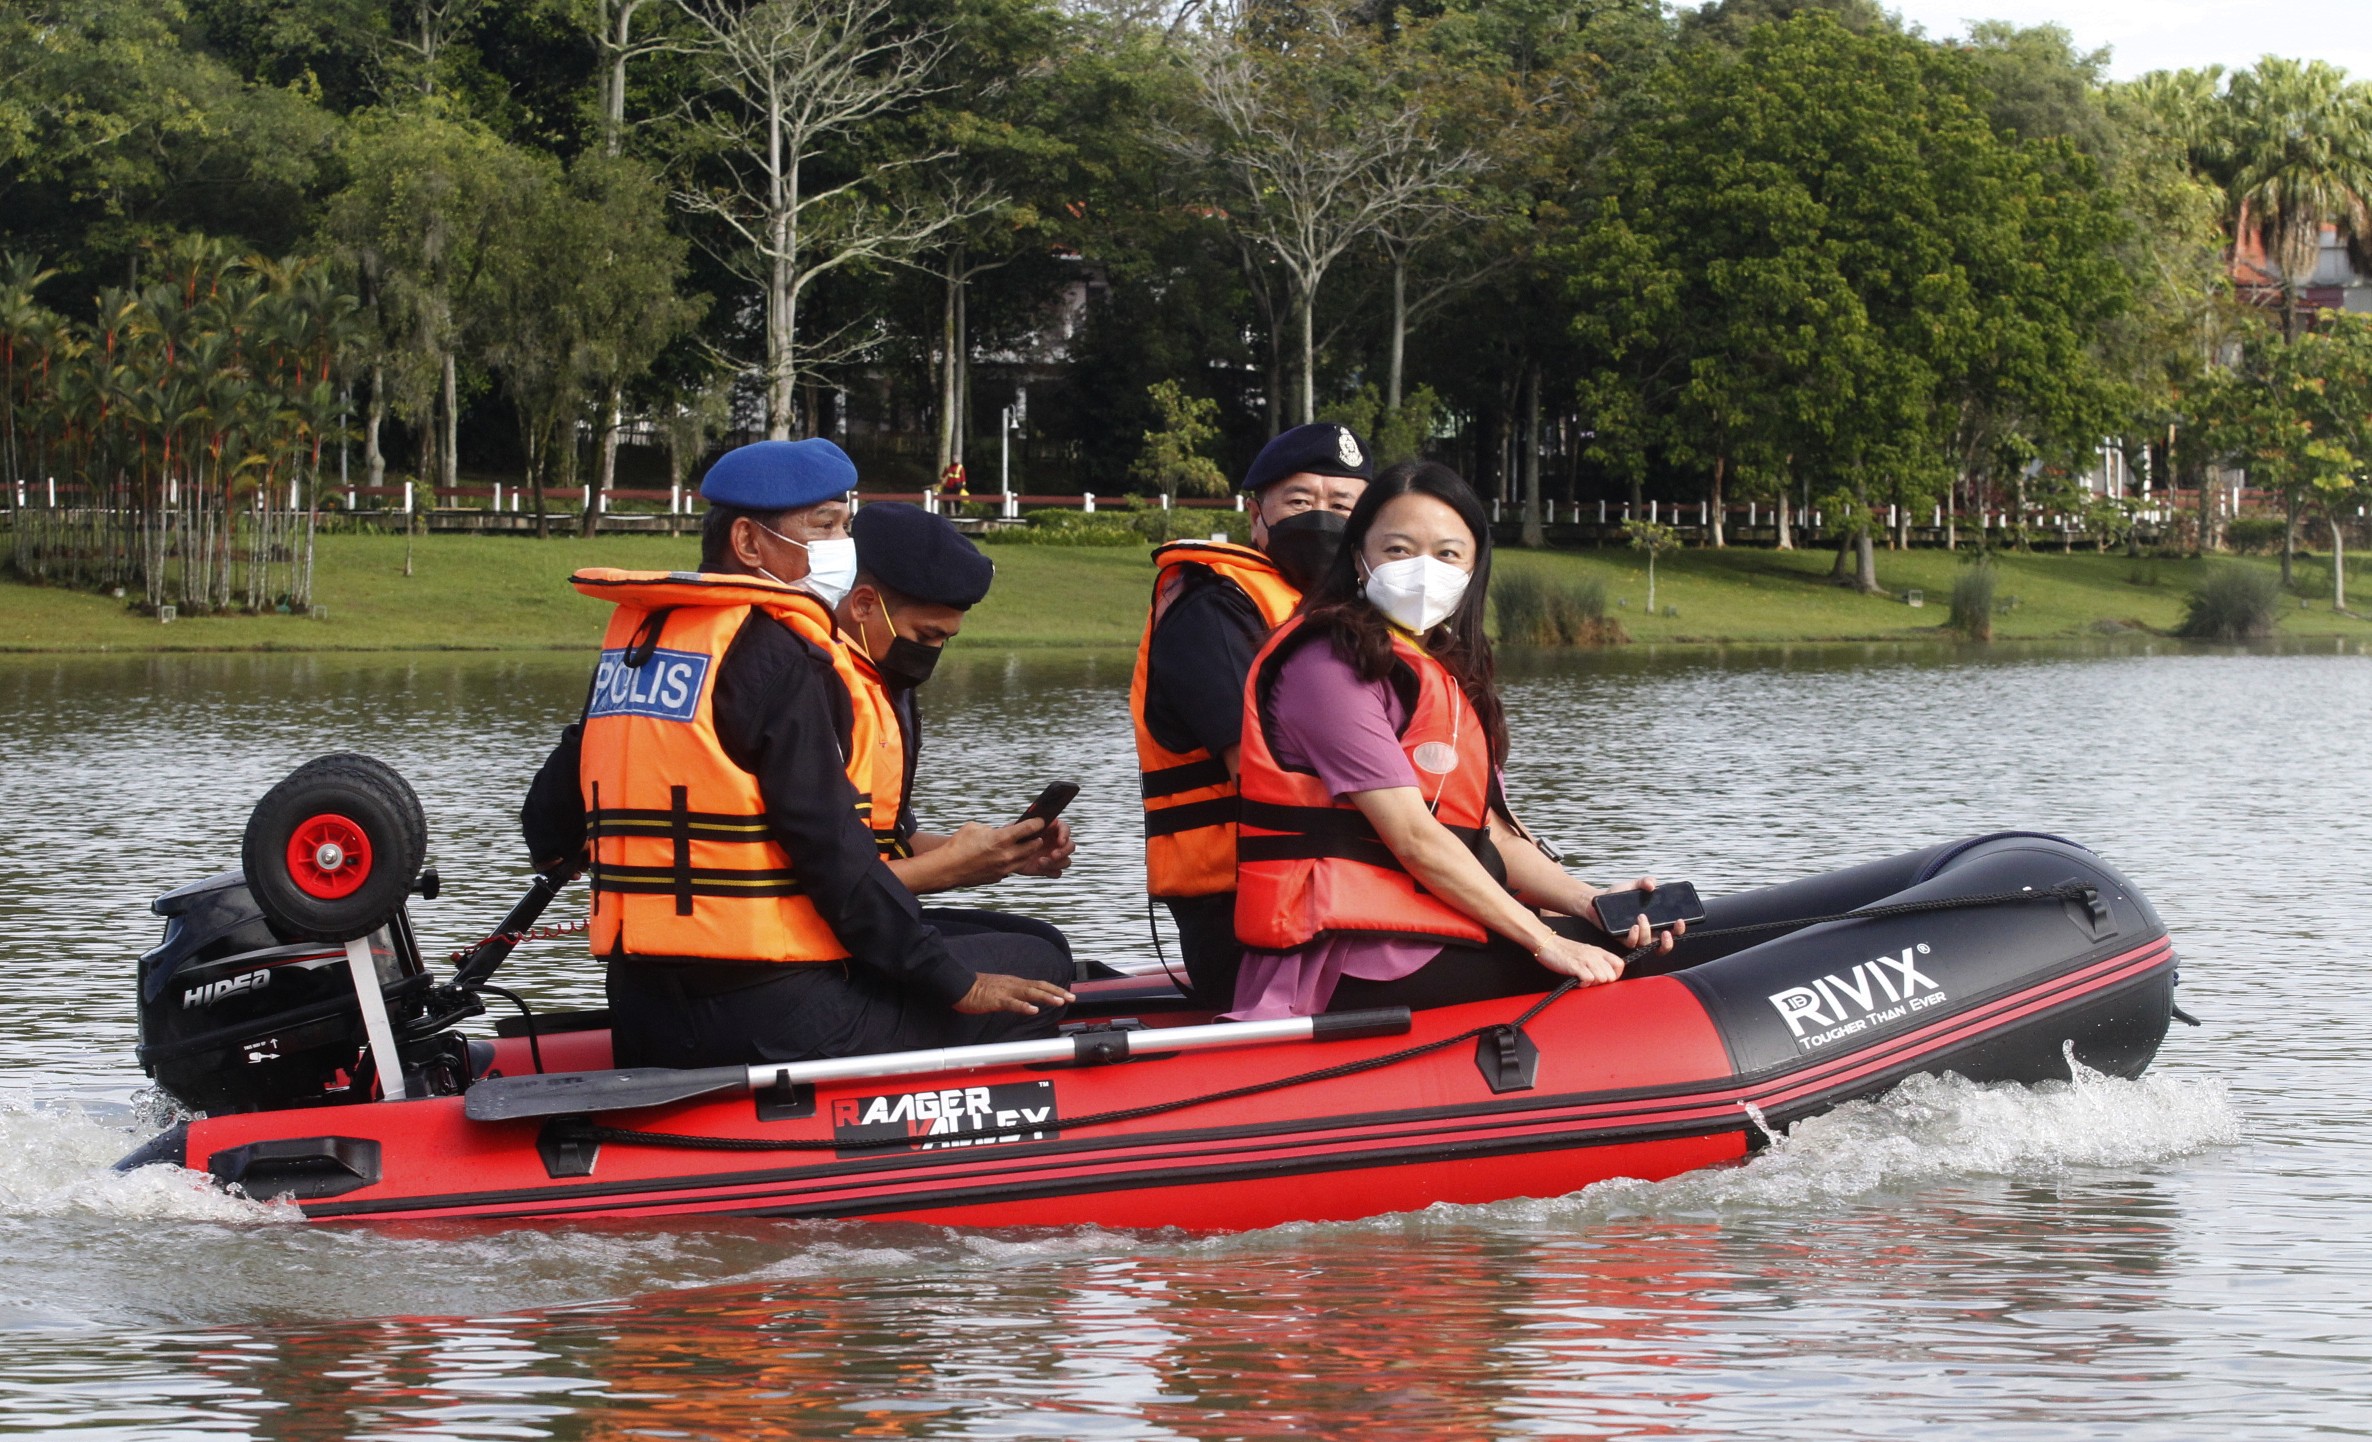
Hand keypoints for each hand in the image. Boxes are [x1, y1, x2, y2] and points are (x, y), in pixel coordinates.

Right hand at [932, 819, 1056, 888]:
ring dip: (1027, 852)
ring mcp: (1004, 868)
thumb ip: (992, 828)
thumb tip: (1000, 831)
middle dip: (1035, 839)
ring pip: (1025, 859)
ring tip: (1025, 846)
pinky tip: (1008, 857)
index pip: (1028, 828)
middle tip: (1035, 835)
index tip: (1040, 820)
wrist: (948, 868)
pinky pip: (1012, 868)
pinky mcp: (999, 877)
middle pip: (1033, 846)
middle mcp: (1007, 854)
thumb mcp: (975, 827)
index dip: (1037, 823)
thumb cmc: (958, 844)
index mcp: (1001, 838)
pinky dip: (1013, 862)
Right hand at [953, 971, 1074, 1015]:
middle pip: (1040, 986)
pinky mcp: (996, 999)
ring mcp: (1006, 991)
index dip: (1054, 989)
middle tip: (1072, 997)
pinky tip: (1033, 1010)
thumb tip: (1024, 1001)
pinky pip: (1012, 1003)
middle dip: (1057, 992)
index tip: (1067, 994)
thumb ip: (1013, 995)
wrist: (959, 985)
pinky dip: (1023, 1006)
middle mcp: (1013, 984)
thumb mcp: (999, 990)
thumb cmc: (977, 989)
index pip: (1039, 984)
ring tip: (1059, 1002)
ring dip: (1046, 997)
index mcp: (1014, 983)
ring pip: (1030, 992)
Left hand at [1011, 818, 1074, 877]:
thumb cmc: (1013, 836)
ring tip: (1040, 862)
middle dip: (1064, 851)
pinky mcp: (1049, 868)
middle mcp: (1055, 842)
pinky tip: (1041, 868)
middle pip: (1070, 846)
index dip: (1065, 834)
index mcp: (1051, 829)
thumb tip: (1049, 820)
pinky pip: (1058, 872)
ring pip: (1066, 861)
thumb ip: (1033, 823)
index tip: (1060, 841)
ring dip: (1057, 863)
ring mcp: (1054, 856)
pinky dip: (1052, 871)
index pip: (1065, 829)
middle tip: (1053, 855)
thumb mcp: (1018, 827)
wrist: (1005, 854)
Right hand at [1530, 931, 1628, 986]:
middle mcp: (1595, 955)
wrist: (1547, 943)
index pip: (1620, 964)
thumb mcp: (1585, 952)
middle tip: (1590, 980)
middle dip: (1602, 982)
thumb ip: (1597, 961)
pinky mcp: (1576, 966)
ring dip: (1592, 984)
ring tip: (1582, 979)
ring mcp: (1586, 960)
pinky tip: (1576, 981)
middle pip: (1611, 976)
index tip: (1604, 979)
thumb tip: (1605, 975)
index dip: (1615, 975)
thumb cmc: (1564, 950)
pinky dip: (1583, 985)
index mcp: (1599, 951)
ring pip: (1602, 979)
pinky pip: (1589, 980)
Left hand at [1585, 875, 1682, 956]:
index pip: (1672, 931)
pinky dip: (1634, 936)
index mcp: (1655, 921)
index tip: (1680, 921)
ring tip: (1642, 917)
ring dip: (1647, 932)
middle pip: (1663, 946)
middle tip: (1667, 931)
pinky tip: (1633, 926)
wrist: (1599, 900)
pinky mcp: (1622, 939)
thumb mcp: (1634, 884)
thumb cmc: (1618, 894)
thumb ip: (1645, 881)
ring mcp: (1635, 938)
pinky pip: (1631, 944)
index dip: (1679, 930)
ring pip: (1647, 944)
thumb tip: (1652, 884)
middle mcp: (1647, 932)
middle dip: (1668, 942)